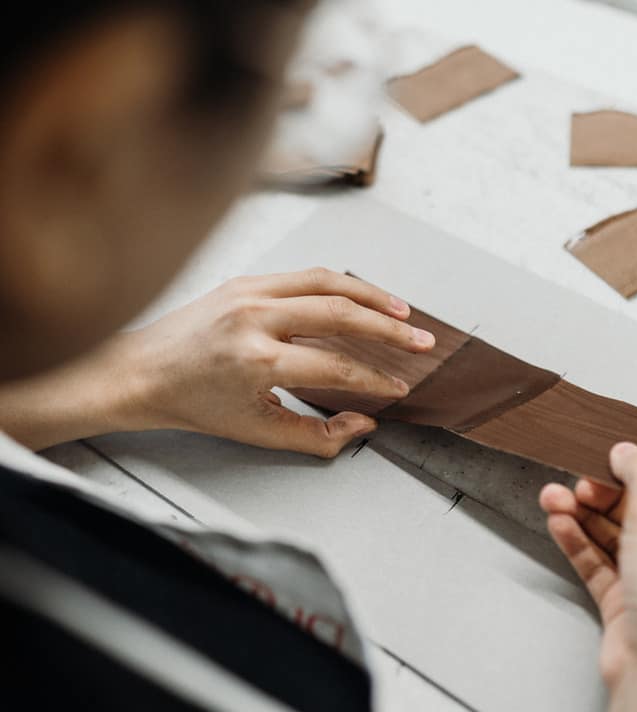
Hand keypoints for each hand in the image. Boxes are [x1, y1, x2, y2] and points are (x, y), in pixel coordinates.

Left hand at [118, 269, 434, 456]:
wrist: (141, 373)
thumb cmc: (193, 403)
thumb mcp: (258, 433)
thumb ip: (318, 435)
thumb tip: (363, 423)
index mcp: (258, 359)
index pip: (337, 366)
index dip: (376, 379)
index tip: (397, 387)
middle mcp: (255, 317)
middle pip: (341, 313)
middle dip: (389, 330)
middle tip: (420, 342)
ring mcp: (249, 292)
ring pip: (327, 281)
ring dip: (372, 295)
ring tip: (402, 313)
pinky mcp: (245, 280)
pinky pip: (303, 276)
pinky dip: (339, 284)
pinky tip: (361, 298)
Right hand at [539, 443, 636, 700]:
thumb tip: (630, 450)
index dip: (636, 472)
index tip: (604, 459)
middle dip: (599, 496)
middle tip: (572, 484)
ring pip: (613, 539)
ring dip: (581, 517)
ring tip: (552, 499)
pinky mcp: (627, 607)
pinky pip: (599, 565)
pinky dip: (578, 544)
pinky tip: (560, 525)